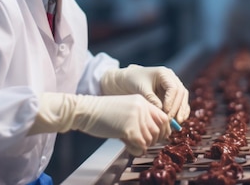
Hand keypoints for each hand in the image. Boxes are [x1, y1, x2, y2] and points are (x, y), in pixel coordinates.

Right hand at [28, 93, 169, 155]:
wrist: (85, 110)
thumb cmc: (102, 112)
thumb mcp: (125, 109)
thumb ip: (140, 118)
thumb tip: (154, 135)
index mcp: (142, 101)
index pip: (163, 117)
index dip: (163, 130)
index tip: (157, 137)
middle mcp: (142, 107)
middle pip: (160, 130)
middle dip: (153, 140)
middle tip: (141, 142)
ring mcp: (136, 117)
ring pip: (150, 139)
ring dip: (142, 145)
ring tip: (130, 143)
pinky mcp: (129, 128)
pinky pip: (141, 145)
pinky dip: (135, 149)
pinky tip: (126, 145)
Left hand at [100, 64, 189, 122]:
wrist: (129, 80)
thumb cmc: (133, 82)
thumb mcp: (141, 89)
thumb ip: (151, 99)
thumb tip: (161, 110)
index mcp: (164, 74)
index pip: (173, 87)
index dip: (171, 100)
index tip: (165, 111)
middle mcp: (172, 79)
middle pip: (181, 93)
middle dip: (177, 107)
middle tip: (170, 119)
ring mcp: (174, 86)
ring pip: (183, 98)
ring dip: (181, 110)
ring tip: (177, 122)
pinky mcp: (173, 94)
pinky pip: (181, 103)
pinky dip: (181, 111)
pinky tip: (179, 120)